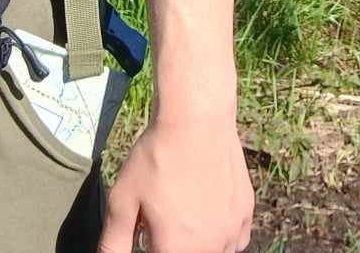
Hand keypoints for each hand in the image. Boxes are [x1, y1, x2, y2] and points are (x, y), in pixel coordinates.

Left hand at [98, 112, 252, 252]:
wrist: (197, 119)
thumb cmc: (157, 158)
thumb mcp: (122, 201)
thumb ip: (113, 243)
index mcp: (176, 250)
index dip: (150, 243)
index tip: (148, 229)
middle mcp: (210, 248)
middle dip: (172, 243)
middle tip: (161, 218)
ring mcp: (233, 232)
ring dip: (197, 244)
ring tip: (182, 214)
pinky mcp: (246, 213)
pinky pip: (235, 241)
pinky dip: (221, 237)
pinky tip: (207, 214)